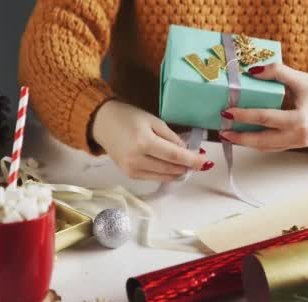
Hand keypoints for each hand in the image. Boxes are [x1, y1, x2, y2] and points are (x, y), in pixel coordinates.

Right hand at [92, 100, 213, 180]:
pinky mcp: (129, 175)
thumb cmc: (129, 117)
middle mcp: (137, 159)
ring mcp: (132, 169)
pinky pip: (153, 177)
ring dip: (178, 172)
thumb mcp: (153, 121)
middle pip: (170, 168)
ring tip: (186, 164)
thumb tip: (186, 152)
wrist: (101, 123)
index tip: (205, 162)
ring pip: (163, 176)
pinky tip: (171, 168)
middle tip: (197, 161)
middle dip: (186, 166)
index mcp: (144, 142)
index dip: (192, 160)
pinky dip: (165, 174)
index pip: (174, 155)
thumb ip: (171, 137)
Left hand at [219, 63, 307, 151]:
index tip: (228, 111)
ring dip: (246, 142)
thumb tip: (251, 70)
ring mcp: (297, 144)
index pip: (265, 118)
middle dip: (240, 137)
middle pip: (262, 140)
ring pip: (266, 147)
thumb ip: (278, 72)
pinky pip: (272, 147)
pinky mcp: (296, 146)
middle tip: (223, 130)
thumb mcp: (301, 79)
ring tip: (229, 135)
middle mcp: (299, 136)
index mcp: (300, 119)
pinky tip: (245, 137)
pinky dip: (257, 143)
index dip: (245, 115)